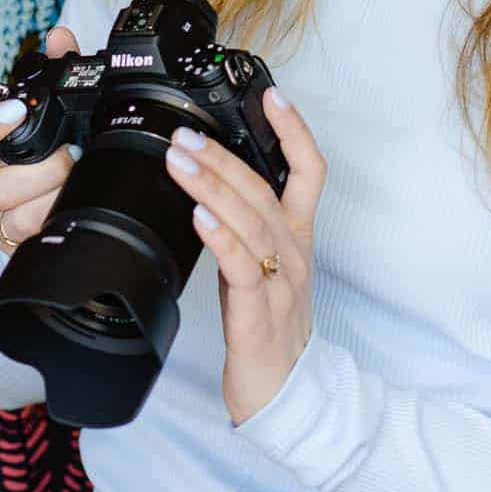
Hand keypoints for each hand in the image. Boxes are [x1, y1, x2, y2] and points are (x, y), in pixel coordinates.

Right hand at [0, 24, 81, 254]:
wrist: (81, 198)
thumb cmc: (62, 150)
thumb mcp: (65, 109)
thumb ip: (62, 70)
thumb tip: (59, 37)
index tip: (16, 111)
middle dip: (39, 172)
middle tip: (73, 156)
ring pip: (10, 215)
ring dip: (48, 198)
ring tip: (77, 183)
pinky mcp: (12, 243)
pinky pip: (23, 239)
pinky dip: (49, 221)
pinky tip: (70, 206)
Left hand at [165, 87, 326, 425]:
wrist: (286, 396)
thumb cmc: (269, 330)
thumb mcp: (263, 269)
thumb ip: (244, 229)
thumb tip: (207, 189)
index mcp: (296, 239)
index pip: (310, 172)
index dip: (294, 131)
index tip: (272, 95)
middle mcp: (294, 254)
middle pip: (266, 190)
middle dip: (225, 155)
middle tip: (185, 131)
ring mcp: (281, 284)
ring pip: (252, 222)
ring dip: (214, 187)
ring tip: (180, 161)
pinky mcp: (260, 315)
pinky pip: (244, 269)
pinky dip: (222, 239)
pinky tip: (200, 219)